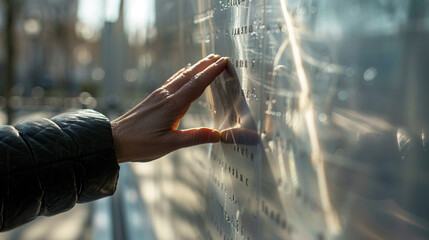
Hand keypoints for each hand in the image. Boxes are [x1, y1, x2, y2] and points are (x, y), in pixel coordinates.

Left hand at [111, 55, 227, 162]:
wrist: (114, 140)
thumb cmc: (140, 143)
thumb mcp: (170, 144)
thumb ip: (194, 137)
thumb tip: (218, 135)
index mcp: (173, 106)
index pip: (197, 85)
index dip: (212, 73)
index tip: (224, 62)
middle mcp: (167, 96)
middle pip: (190, 76)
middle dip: (206, 65)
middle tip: (220, 57)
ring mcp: (159, 95)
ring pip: (181, 76)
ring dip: (196, 67)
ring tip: (207, 60)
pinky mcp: (154, 98)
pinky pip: (172, 81)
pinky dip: (182, 73)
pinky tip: (184, 71)